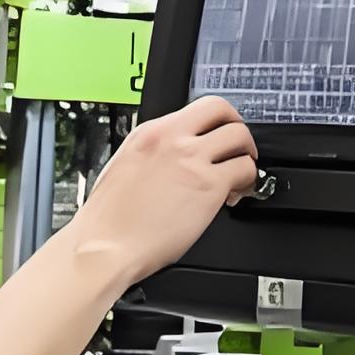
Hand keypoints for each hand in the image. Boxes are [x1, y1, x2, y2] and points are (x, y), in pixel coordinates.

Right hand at [68, 96, 256, 286]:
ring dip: (246, 155)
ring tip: (239, 176)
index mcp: (150, 132)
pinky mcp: (210, 185)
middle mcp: (173, 139)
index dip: (215, 121)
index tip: (219, 133)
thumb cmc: (109, 219)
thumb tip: (175, 157)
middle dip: (237, 128)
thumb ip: (154, 153)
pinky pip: (245, 170)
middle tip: (238, 147)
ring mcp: (193, 159)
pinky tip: (235, 195)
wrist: (105, 246)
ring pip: (240, 137)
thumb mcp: (125, 165)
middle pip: (222, 110)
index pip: (196, 108)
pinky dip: (248, 181)